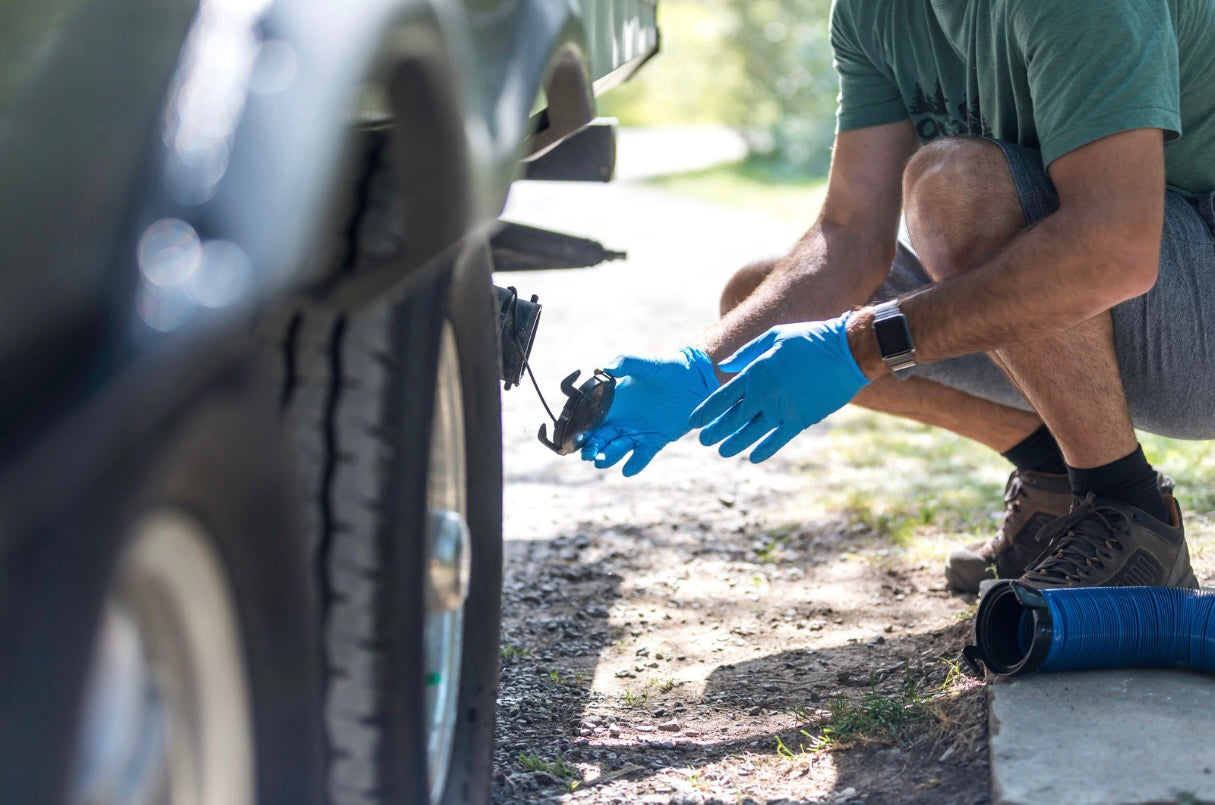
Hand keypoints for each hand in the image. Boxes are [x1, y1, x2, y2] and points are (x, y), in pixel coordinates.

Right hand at [580, 347, 718, 475]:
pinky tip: (628, 470)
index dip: (583, 428)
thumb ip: (625, 364)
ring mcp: (638, 433)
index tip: (575, 437)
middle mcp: (622, 421)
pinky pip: (642, 455)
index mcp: (614, 403)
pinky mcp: (655, 441)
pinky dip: (635, 464)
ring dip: (609, 456)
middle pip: (601, 438)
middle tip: (588, 454)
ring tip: (602, 461)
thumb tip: (605, 368)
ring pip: (617, 449)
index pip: (593, 419)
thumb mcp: (645, 364)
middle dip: (592, 447)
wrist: (695, 380)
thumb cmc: (667, 369)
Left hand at [689, 313, 868, 462]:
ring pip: (751, 433)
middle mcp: (765, 394)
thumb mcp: (774, 338)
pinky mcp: (801, 419)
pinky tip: (754, 457)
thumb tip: (723, 366)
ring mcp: (782, 409)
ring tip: (722, 451)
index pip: (722, 397)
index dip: (706, 412)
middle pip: (732, 419)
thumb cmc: (809, 339)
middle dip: (715, 431)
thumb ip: (746, 354)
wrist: (846, 351)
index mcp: (755, 372)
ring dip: (735, 444)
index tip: (693, 422)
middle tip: (703, 441)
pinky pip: (778, 440)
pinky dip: (765, 449)